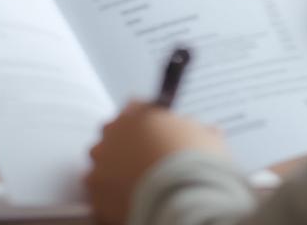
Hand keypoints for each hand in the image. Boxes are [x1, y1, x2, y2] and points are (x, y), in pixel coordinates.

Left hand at [88, 102, 227, 224]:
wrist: (182, 199)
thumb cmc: (196, 162)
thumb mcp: (207, 138)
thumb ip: (199, 131)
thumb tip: (211, 133)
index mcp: (139, 113)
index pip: (134, 106)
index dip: (146, 120)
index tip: (155, 131)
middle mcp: (114, 132)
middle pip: (113, 131)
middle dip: (125, 142)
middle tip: (143, 159)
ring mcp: (101, 163)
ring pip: (101, 160)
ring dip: (112, 167)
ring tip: (133, 183)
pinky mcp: (95, 193)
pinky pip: (97, 190)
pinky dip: (108, 194)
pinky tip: (125, 200)